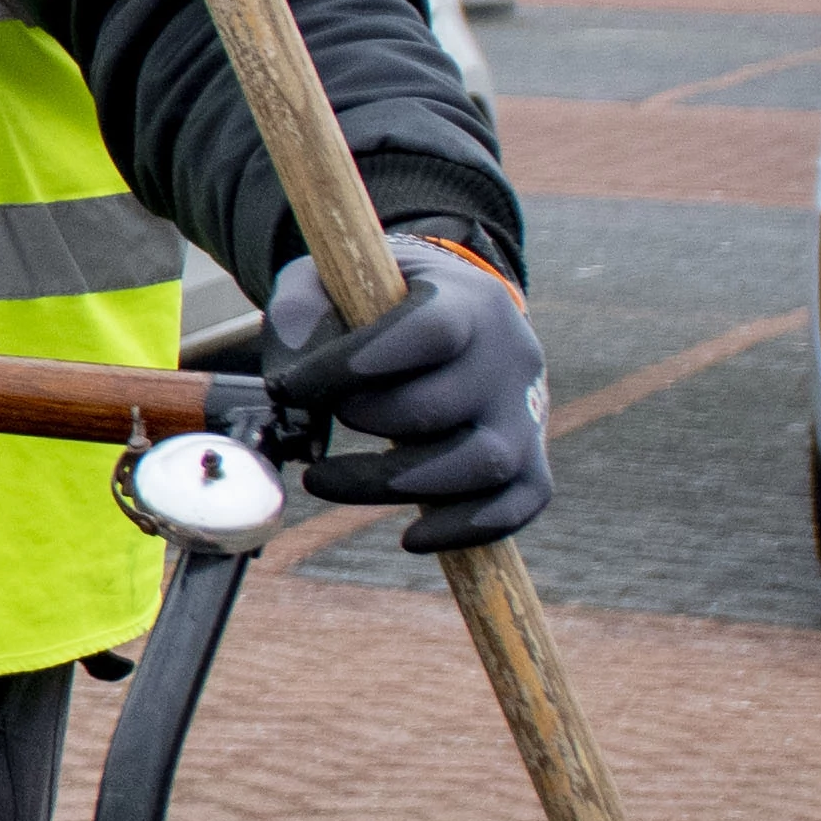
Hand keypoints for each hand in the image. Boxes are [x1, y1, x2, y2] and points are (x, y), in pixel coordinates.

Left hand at [263, 238, 550, 549]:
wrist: (452, 312)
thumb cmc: (376, 303)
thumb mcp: (331, 283)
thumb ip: (301, 317)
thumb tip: (288, 385)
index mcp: (466, 300)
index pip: (428, 333)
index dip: (356, 364)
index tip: (291, 386)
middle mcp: (509, 356)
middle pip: (444, 406)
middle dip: (367, 421)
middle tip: (323, 418)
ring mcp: (527, 411)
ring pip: (485, 463)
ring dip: (395, 483)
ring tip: (324, 479)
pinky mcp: (532, 457)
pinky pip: (521, 502)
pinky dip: (467, 527)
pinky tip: (411, 537)